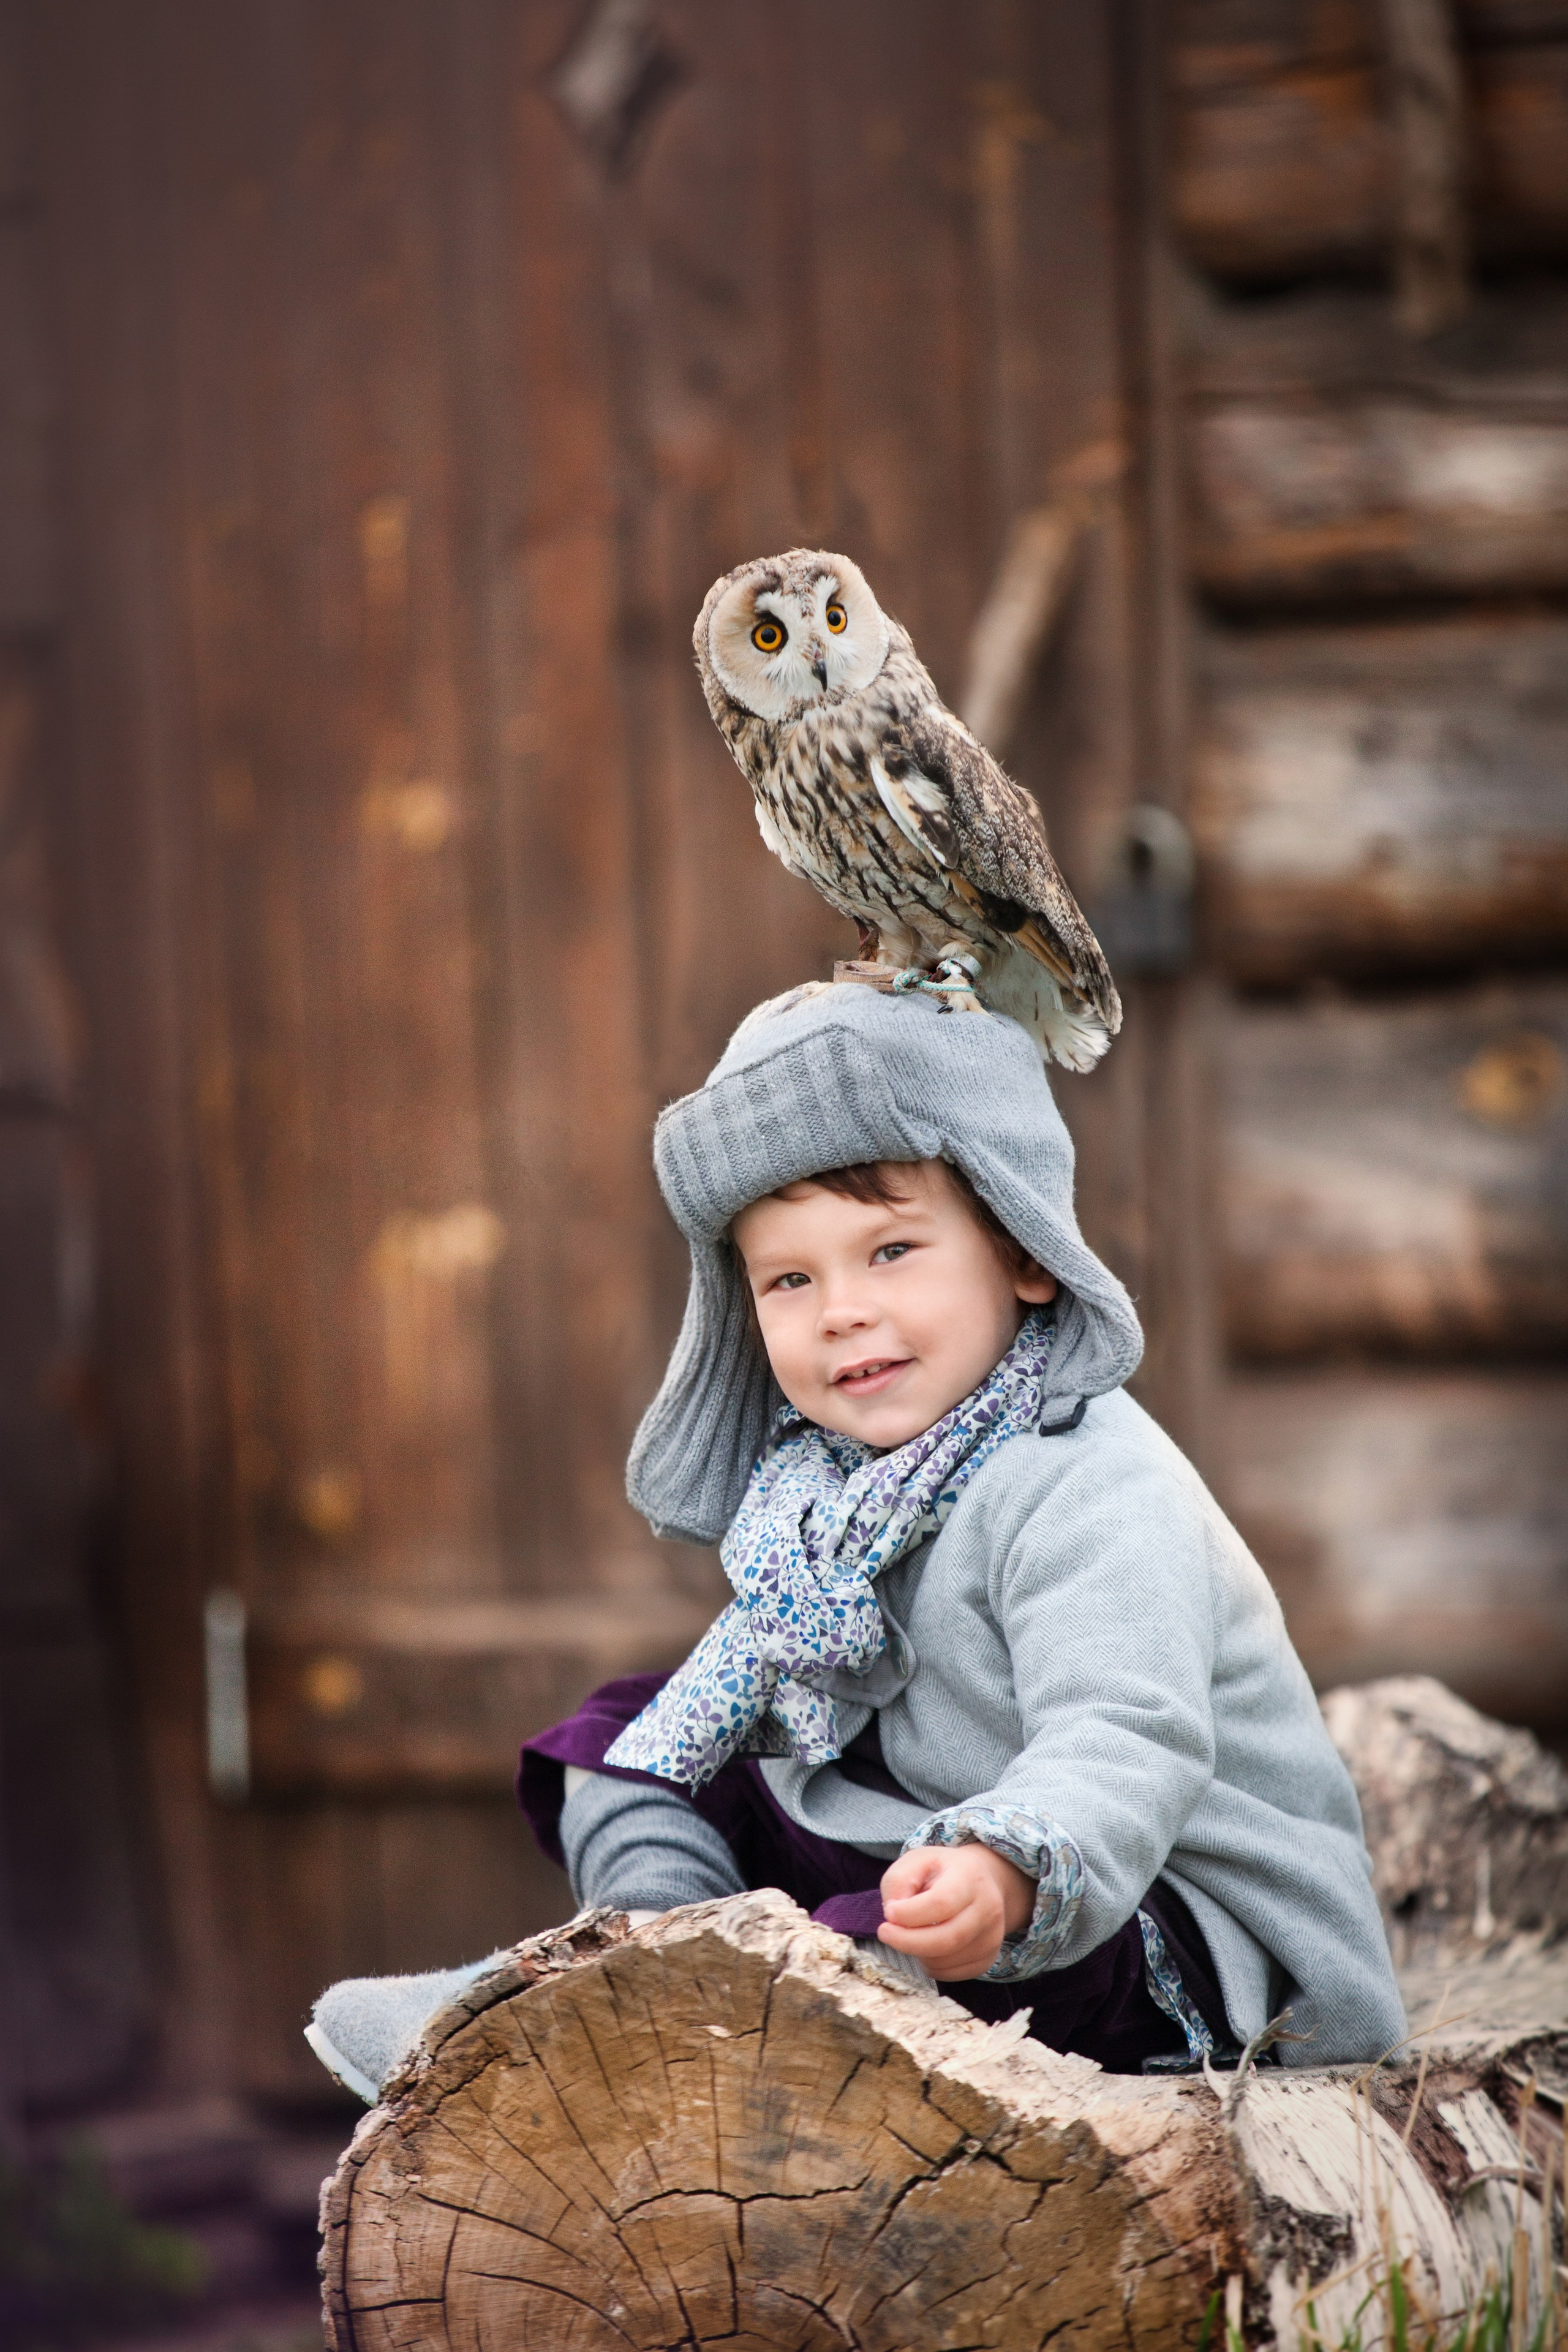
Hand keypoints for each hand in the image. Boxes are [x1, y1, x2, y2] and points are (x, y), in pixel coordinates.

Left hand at [877, 1843, 1034, 1979]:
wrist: (980, 1880)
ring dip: (917, 1953)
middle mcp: (988, 1908)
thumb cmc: (942, 1871)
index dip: (910, 1914)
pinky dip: (930, 1965)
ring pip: (947, 1960)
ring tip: (909, 1934)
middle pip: (947, 1939)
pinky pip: (952, 1974)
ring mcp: (991, 1936)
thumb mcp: (916, 1861)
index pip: (942, 1903)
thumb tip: (893, 1916)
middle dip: (908, 1942)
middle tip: (885, 1933)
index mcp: (970, 1877)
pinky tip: (926, 1946)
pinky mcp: (987, 1958)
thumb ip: (898, 1882)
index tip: (888, 1913)